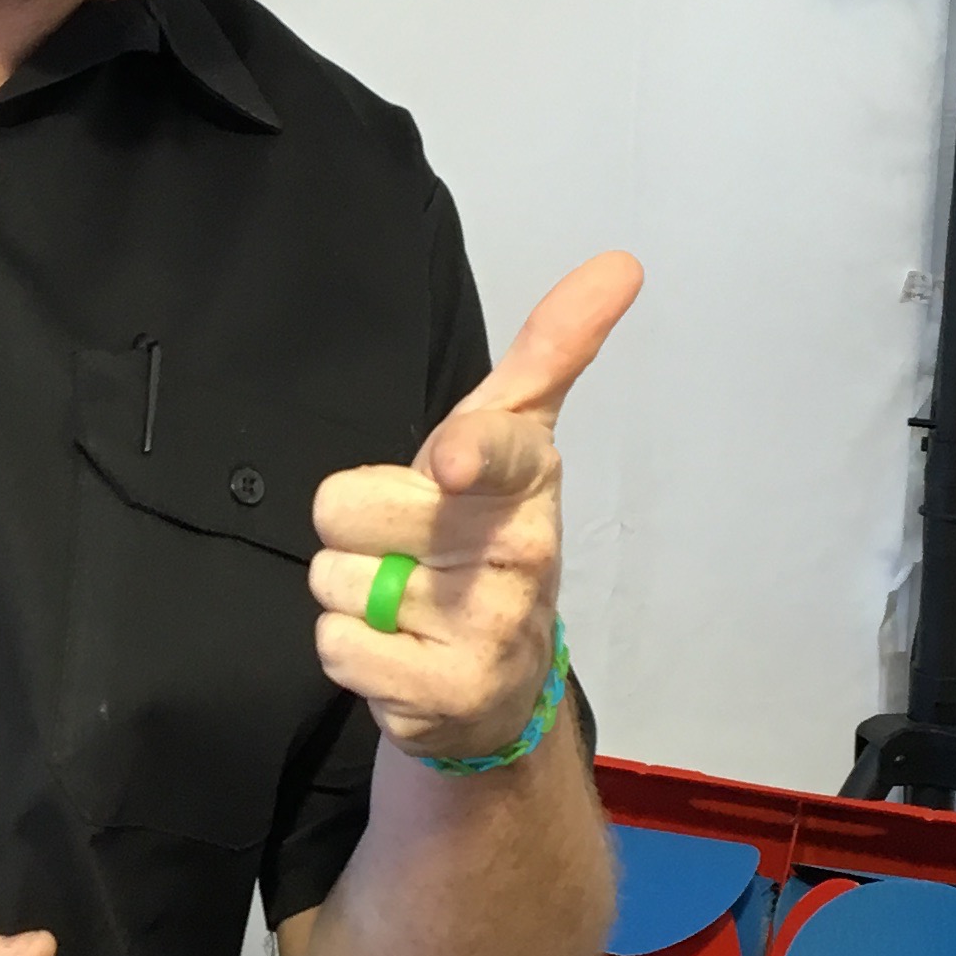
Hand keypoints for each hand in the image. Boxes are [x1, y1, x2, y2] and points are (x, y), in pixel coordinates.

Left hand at [309, 252, 642, 762]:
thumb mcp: (513, 434)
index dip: (465, 454)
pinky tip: (399, 651)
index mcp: (528, 478)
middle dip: (355, 525)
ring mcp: (486, 629)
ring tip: (405, 600)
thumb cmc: (487, 533)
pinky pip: (336, 646)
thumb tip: (621, 261)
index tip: (449, 461)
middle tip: (405, 543)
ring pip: (334, 578)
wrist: (499, 678)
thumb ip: (552, 347)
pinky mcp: (444, 694)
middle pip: (347, 504)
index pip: (494, 450)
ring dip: (351, 590)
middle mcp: (519, 552)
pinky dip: (351, 650)